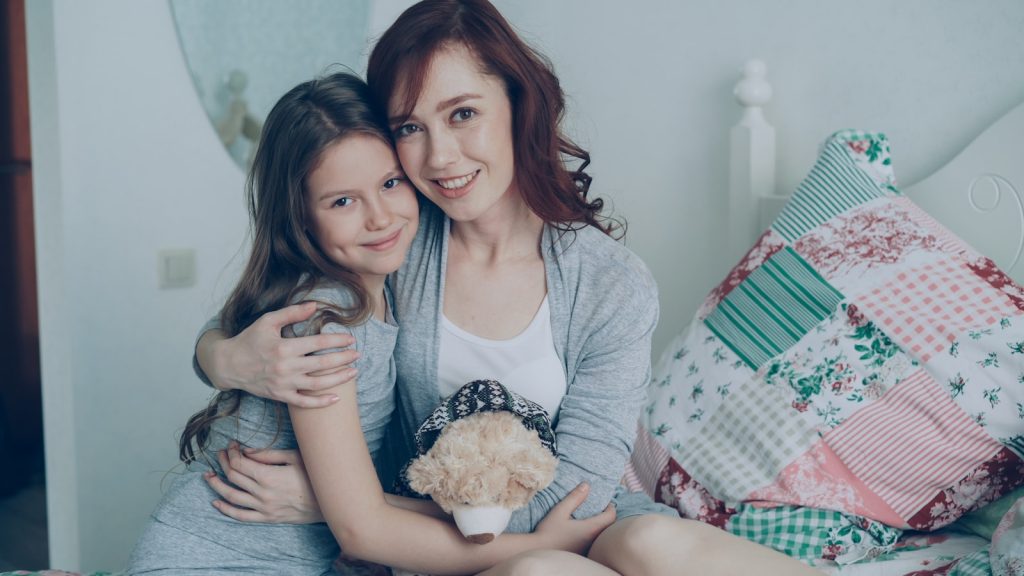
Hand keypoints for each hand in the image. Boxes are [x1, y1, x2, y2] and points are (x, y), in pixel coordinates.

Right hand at [201, 302, 359, 407]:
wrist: (228, 365)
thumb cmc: (249, 340)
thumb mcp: (268, 321)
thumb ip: (292, 313)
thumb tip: (315, 305)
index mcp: (284, 347)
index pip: (318, 343)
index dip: (337, 340)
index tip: (350, 339)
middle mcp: (286, 367)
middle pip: (322, 364)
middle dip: (343, 359)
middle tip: (357, 354)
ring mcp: (283, 384)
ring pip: (317, 384)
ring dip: (338, 379)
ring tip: (353, 372)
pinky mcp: (280, 396)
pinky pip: (304, 402)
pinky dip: (321, 402)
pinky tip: (336, 398)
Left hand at [204, 443, 323, 523]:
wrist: (329, 502)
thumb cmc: (315, 476)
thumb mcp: (295, 458)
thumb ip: (268, 455)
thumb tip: (247, 450)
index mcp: (268, 476)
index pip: (240, 463)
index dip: (232, 452)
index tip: (232, 445)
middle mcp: (262, 493)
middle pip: (233, 477)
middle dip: (224, 463)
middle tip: (221, 454)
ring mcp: (263, 508)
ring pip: (231, 496)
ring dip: (217, 484)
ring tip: (209, 476)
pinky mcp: (267, 518)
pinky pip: (241, 516)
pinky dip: (226, 509)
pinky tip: (216, 502)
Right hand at [534, 483, 615, 555]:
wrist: (538, 551)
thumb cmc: (548, 531)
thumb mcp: (560, 511)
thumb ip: (574, 498)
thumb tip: (586, 485)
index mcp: (590, 528)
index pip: (611, 516)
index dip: (610, 507)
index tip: (603, 501)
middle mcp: (592, 539)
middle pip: (608, 526)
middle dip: (606, 515)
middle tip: (597, 507)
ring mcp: (587, 548)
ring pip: (601, 534)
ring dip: (599, 524)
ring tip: (589, 516)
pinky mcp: (581, 551)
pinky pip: (593, 540)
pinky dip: (592, 532)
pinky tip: (580, 528)